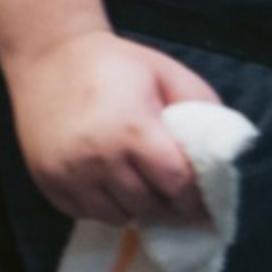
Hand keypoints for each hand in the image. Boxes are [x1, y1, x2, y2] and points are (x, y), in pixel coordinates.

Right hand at [1, 30, 220, 228]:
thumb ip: (201, 108)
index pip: (176, 185)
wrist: (47, 55)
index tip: (201, 200)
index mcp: (133, 129)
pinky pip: (83, 214)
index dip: (194, 197)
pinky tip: (109, 185)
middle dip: (167, 205)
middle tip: (173, 197)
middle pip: (148, 206)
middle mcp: (98, 157)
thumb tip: (225, 152)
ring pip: (116, 217)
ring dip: (134, 208)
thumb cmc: (114, 63)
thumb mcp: (166, 73)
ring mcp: (68, 172)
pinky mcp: (46, 180)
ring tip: (141, 189)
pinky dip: (102, 207)